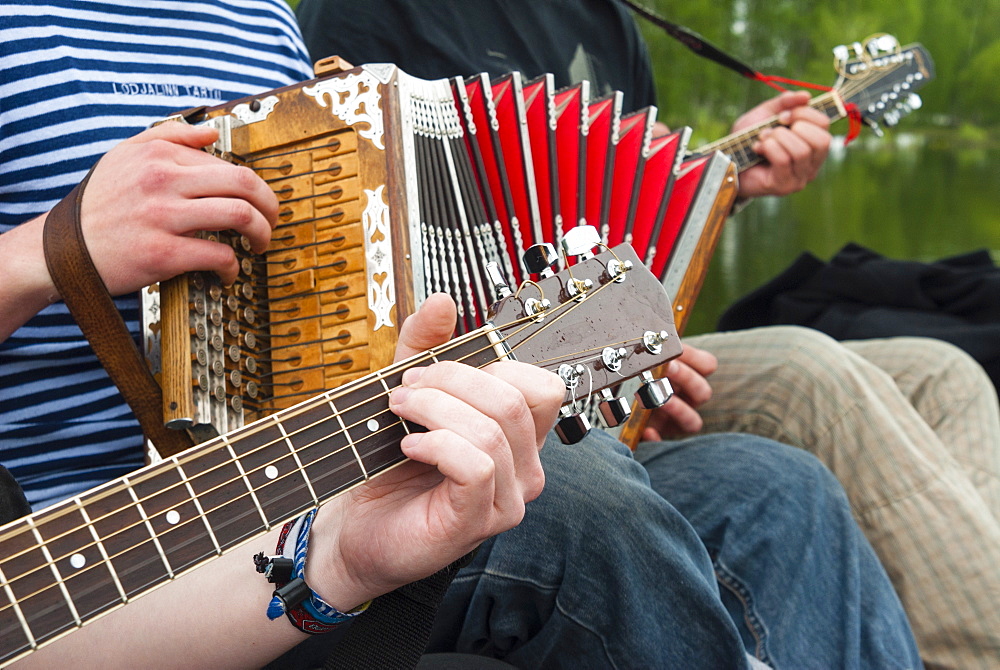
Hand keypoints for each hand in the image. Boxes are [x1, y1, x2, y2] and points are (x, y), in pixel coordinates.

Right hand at [79, 121, 277, 292]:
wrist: (62, 249)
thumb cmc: (100, 204)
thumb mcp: (125, 155)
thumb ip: (168, 136)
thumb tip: (211, 133)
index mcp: (159, 155)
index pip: (228, 163)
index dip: (253, 187)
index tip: (258, 204)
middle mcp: (163, 180)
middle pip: (244, 184)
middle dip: (270, 206)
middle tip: (272, 222)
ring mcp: (164, 216)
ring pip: (240, 215)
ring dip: (262, 233)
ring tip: (259, 245)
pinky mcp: (163, 252)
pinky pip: (218, 254)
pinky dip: (233, 267)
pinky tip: (228, 273)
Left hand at [307, 294, 563, 609]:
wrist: (355, 528)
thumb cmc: (388, 468)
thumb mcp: (409, 395)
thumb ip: (425, 348)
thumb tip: (441, 301)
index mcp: (519, 438)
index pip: (542, 387)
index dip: (493, 365)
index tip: (435, 368)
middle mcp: (525, 469)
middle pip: (514, 400)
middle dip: (453, 380)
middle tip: (406, 388)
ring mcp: (507, 499)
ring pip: (492, 430)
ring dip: (435, 409)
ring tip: (399, 411)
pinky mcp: (477, 522)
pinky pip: (476, 466)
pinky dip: (436, 444)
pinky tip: (407, 446)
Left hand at [641, 343, 717, 441]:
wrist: (616, 394)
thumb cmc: (635, 371)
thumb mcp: (646, 359)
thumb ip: (655, 353)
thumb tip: (654, 341)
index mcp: (689, 375)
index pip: (707, 365)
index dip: (696, 358)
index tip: (677, 349)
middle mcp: (688, 398)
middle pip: (703, 392)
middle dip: (686, 378)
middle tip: (668, 368)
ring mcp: (676, 419)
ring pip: (693, 420)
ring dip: (679, 409)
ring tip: (661, 400)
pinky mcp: (660, 434)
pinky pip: (663, 441)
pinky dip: (656, 436)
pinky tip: (647, 430)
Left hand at [733, 91, 830, 197]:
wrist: (727, 162)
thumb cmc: (748, 139)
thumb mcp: (765, 114)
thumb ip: (784, 103)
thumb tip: (805, 96)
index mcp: (813, 145)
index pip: (824, 124)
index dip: (805, 113)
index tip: (782, 115)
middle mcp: (812, 164)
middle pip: (822, 140)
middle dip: (796, 126)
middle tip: (774, 127)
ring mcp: (799, 178)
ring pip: (802, 151)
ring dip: (778, 138)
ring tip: (762, 138)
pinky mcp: (783, 186)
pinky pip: (784, 160)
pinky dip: (769, 148)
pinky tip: (758, 148)